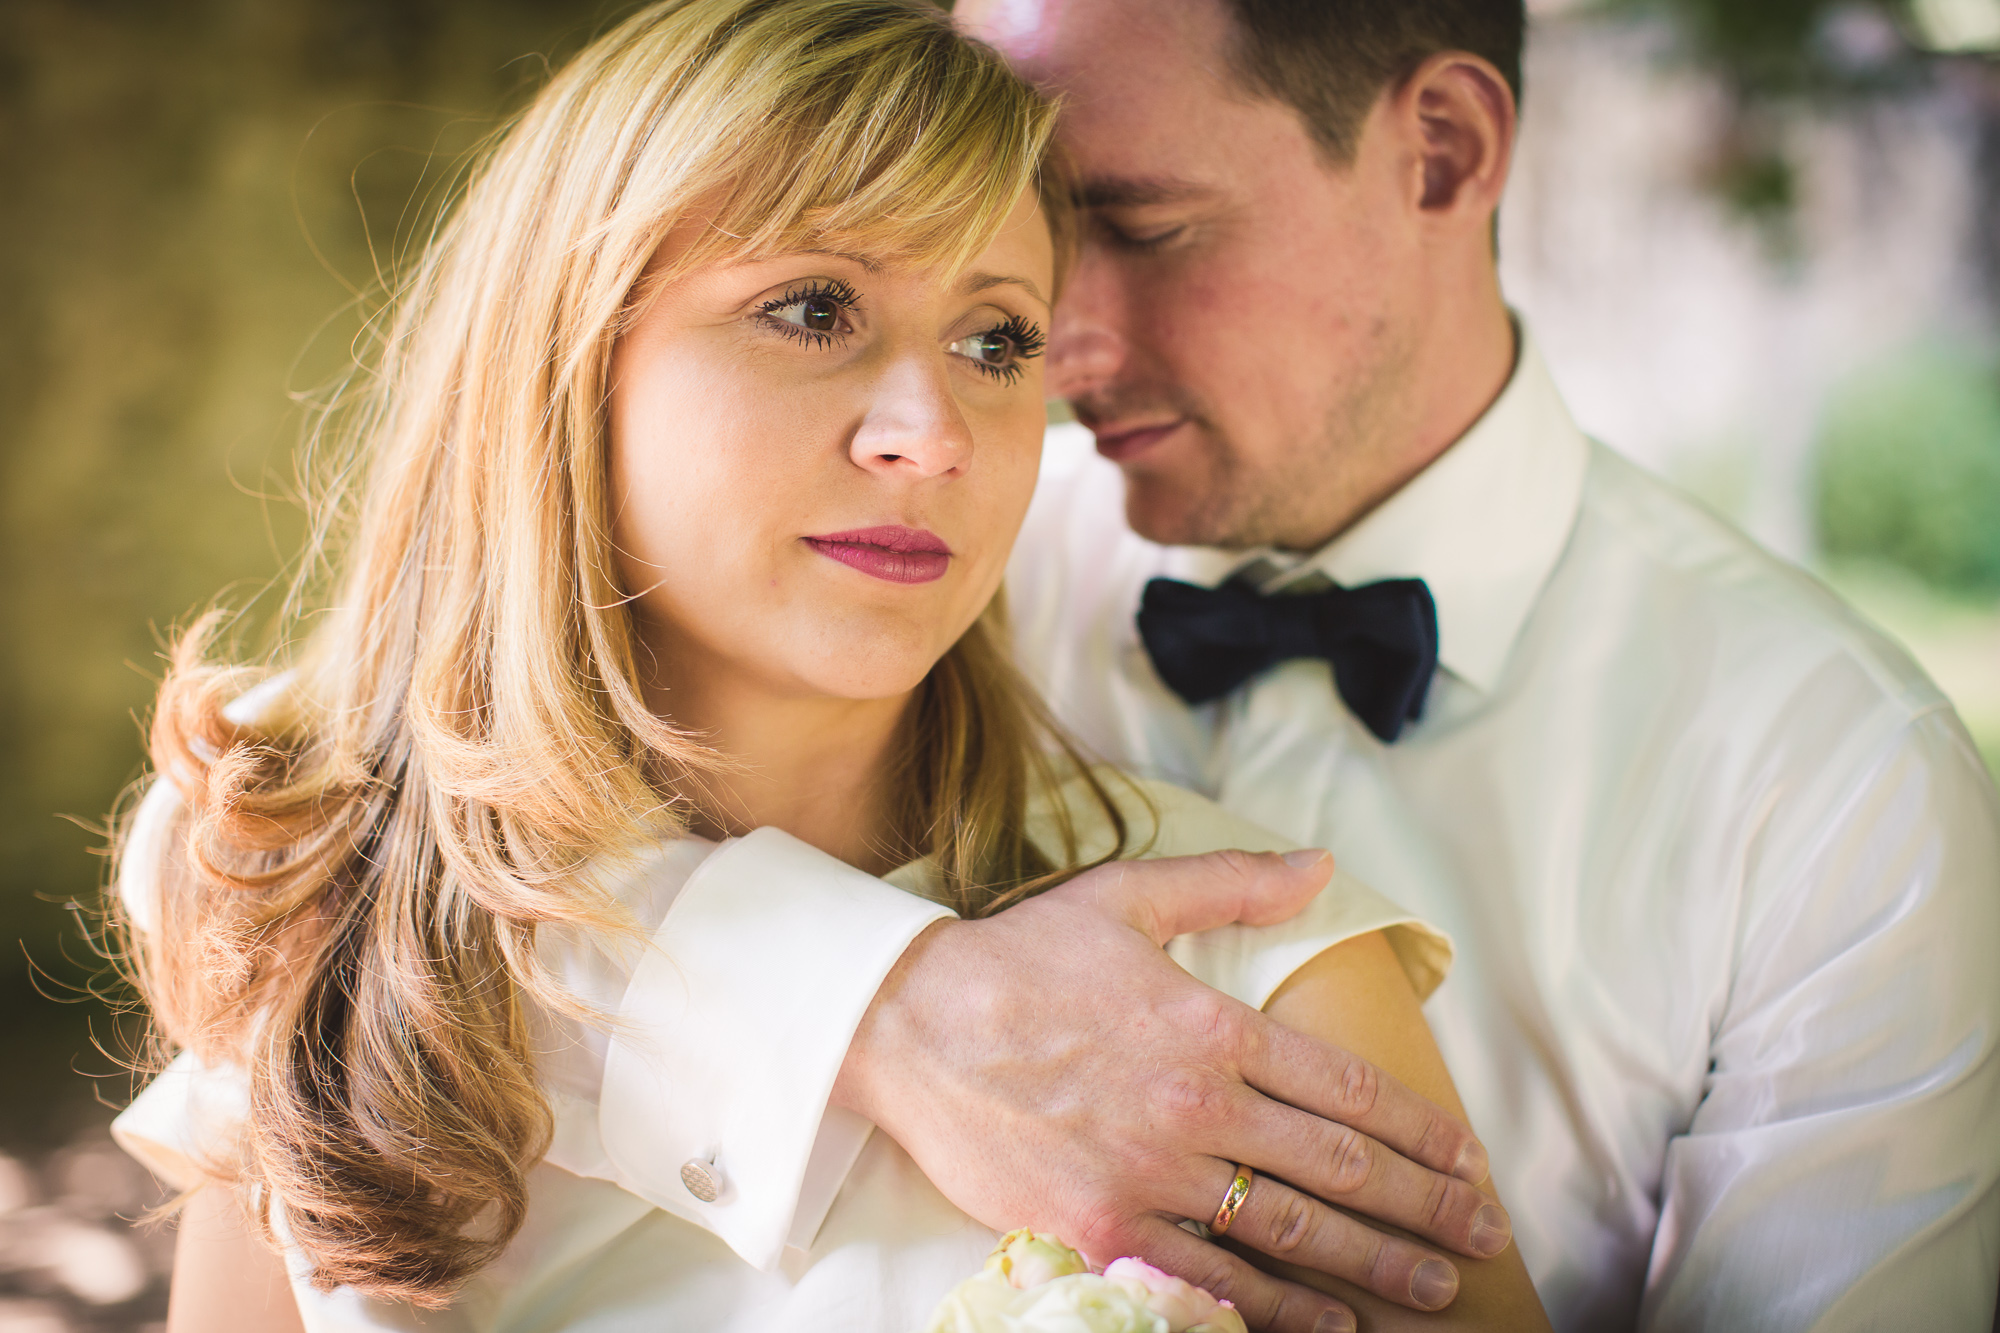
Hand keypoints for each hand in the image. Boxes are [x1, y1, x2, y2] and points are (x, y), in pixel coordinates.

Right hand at [831, 849, 1510, 1332]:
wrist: (910, 1025)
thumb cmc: (1022, 957)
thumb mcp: (1130, 895)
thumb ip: (1234, 883)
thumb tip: (1320, 864)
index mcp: (1213, 1025)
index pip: (1347, 1087)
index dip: (1420, 1129)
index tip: (1468, 1158)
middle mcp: (1197, 1105)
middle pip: (1340, 1168)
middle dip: (1426, 1206)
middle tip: (1483, 1234)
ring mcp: (1151, 1173)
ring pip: (1290, 1232)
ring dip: (1376, 1265)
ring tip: (1436, 1288)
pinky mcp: (1102, 1228)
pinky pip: (1209, 1279)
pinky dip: (1278, 1310)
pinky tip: (1330, 1324)